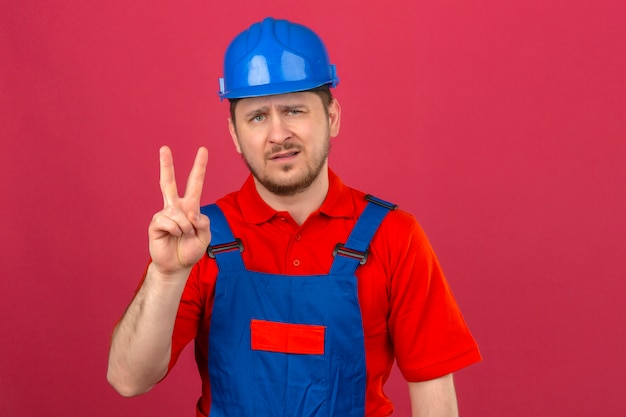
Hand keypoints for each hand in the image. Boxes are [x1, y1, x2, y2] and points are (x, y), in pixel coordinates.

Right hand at [148, 146, 210, 275]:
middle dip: (166, 164)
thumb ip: (203, 223)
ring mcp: (164, 214)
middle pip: (169, 182)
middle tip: (164, 148)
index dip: (199, 167)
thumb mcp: (205, 236)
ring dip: (185, 227)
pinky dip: (176, 230)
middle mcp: (175, 207)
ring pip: (177, 212)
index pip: (195, 183)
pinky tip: (174, 236)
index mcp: (190, 206)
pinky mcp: (155, 224)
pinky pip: (169, 221)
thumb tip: (191, 213)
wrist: (177, 266)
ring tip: (184, 236)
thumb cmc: (191, 249)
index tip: (202, 150)